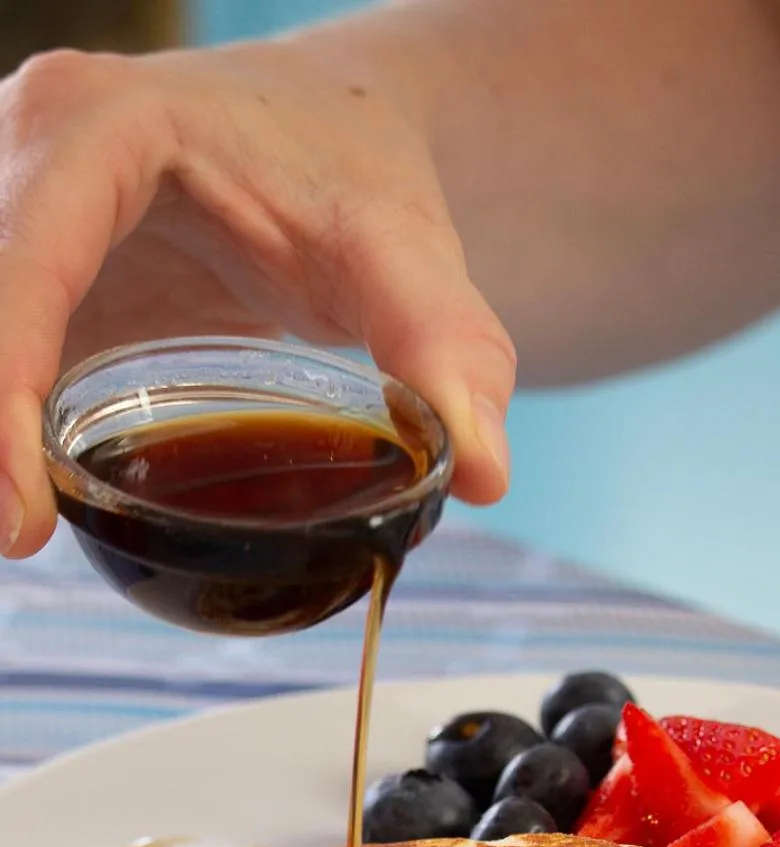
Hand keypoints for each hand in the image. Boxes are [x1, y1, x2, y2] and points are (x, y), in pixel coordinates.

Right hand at [0, 41, 515, 557]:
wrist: (330, 125)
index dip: (3, 391)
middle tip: (17, 541)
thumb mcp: (407, 256)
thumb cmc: (357, 172)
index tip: (19, 518)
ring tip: (21, 525)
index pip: (19, 264)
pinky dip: (9, 419)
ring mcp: (15, 204)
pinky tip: (30, 493)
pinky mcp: (30, 263)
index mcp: (103, 128)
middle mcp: (28, 148)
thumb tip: (483, 476)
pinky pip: (3, 342)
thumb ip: (450, 353)